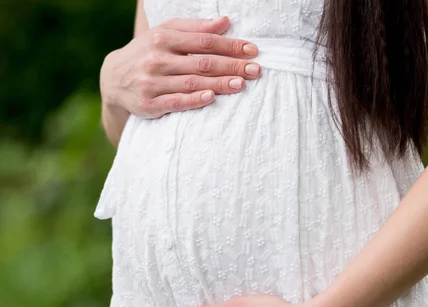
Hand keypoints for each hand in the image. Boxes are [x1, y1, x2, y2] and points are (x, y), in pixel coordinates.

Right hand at [100, 16, 260, 118]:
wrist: (113, 78)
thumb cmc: (148, 52)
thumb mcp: (166, 33)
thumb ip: (195, 28)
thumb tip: (225, 22)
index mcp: (163, 38)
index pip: (204, 41)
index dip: (230, 45)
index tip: (252, 50)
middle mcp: (157, 59)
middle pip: (202, 62)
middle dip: (231, 65)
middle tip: (255, 70)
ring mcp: (151, 82)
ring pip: (191, 82)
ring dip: (219, 84)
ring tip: (241, 84)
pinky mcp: (148, 104)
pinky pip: (175, 102)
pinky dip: (193, 99)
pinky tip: (211, 97)